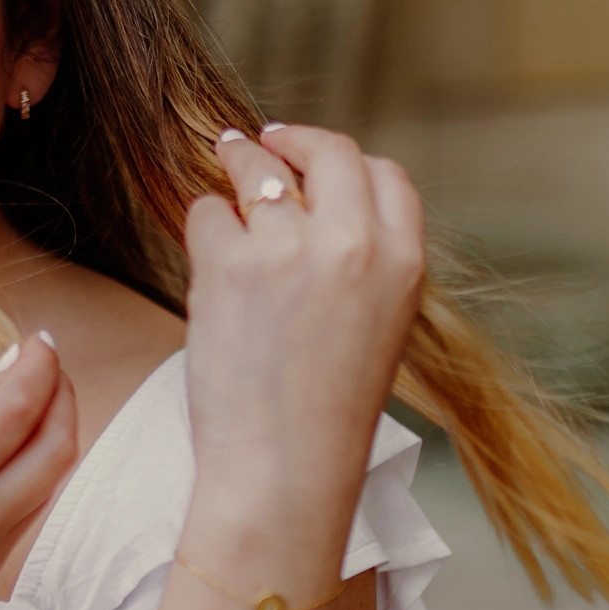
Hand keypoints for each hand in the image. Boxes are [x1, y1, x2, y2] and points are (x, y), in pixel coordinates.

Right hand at [0, 332, 78, 609]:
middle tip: (45, 362)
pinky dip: (33, 466)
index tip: (37, 339)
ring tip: (32, 394)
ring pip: (51, 480)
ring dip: (53, 429)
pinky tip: (13, 441)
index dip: (39, 366)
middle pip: (54, 449)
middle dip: (61, 394)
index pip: (16, 411)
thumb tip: (10, 372)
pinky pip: (30, 507)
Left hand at [181, 123, 424, 570]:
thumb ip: (362, 262)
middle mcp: (354, 245)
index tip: (315, 160)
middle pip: (329, 152)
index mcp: (404, 262)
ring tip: (224, 171)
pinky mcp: (231, 265)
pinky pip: (208, 212)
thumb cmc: (324, 413)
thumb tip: (315, 202)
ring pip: (257, 172)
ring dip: (237, 168)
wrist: (284, 469)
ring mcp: (290, 250)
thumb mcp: (377, 328)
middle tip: (261, 139)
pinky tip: (207, 258)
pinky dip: (204, 225)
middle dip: (293, 139)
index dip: (346, 162)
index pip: (385, 175)